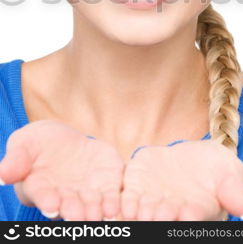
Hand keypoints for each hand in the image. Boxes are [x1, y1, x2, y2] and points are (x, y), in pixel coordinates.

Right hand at [0, 120, 124, 220]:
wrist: (62, 139)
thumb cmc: (36, 144)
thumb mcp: (24, 144)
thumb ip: (16, 160)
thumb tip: (2, 175)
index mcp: (41, 189)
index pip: (43, 196)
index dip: (47, 201)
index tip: (52, 205)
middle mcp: (64, 197)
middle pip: (70, 207)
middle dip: (75, 211)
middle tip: (80, 216)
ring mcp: (86, 193)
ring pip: (92, 205)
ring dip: (96, 211)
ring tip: (103, 213)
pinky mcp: (106, 183)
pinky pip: (112, 194)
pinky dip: (115, 200)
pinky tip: (117, 205)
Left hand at [120, 139, 242, 220]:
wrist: (195, 158)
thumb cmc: (218, 170)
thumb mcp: (230, 173)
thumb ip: (233, 189)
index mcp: (197, 212)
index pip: (193, 218)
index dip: (190, 218)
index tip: (189, 214)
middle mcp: (173, 213)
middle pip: (166, 220)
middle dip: (162, 218)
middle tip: (160, 215)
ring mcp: (153, 202)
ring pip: (145, 213)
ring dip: (142, 215)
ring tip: (140, 214)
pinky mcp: (137, 187)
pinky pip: (128, 198)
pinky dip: (126, 203)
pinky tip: (125, 206)